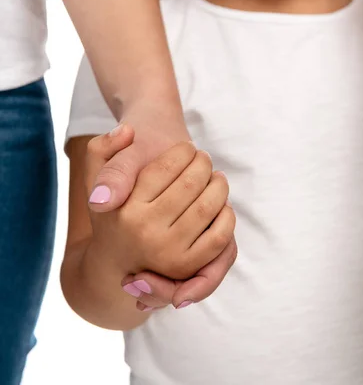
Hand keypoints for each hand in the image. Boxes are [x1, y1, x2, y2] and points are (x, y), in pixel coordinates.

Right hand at [84, 126, 236, 309]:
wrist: (118, 254)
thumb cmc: (116, 205)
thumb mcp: (98, 173)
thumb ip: (104, 148)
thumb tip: (126, 133)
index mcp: (122, 208)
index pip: (165, 168)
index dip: (182, 152)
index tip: (187, 148)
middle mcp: (143, 233)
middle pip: (190, 184)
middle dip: (203, 164)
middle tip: (204, 159)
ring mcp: (166, 254)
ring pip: (207, 207)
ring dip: (219, 185)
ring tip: (216, 177)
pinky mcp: (186, 267)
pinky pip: (219, 237)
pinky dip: (226, 215)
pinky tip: (221, 203)